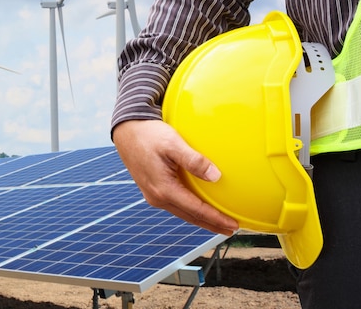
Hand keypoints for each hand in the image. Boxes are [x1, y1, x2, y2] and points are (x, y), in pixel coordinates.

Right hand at [112, 119, 238, 235]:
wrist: (127, 130)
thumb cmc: (149, 135)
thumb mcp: (173, 144)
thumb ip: (194, 160)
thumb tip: (216, 176)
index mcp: (163, 189)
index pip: (196, 210)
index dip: (216, 218)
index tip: (233, 224)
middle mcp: (157, 197)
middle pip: (190, 217)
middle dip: (211, 225)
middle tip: (231, 230)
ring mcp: (152, 195)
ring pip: (182, 212)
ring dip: (201, 219)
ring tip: (218, 222)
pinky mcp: (152, 189)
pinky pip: (175, 205)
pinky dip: (190, 210)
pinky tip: (197, 206)